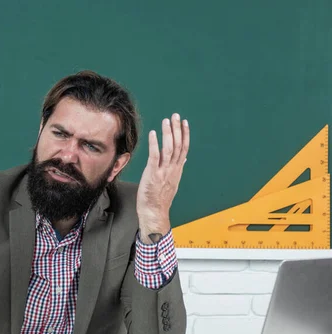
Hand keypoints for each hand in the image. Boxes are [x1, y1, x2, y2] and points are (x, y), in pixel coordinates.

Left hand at [137, 113, 189, 242]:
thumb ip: (177, 168)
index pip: (184, 148)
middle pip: (177, 145)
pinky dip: (155, 144)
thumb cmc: (160, 198)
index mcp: (177, 170)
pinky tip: (154, 134)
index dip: (185, 134)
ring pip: (169, 149)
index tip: (184, 122)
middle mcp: (173, 169)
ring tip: (166, 121)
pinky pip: (155, 156)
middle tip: (175, 116)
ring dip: (168, 134)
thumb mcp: (172, 182)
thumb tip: (183, 159)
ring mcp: (163, 172)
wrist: (154, 212)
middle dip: (177, 129)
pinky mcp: (153, 174)